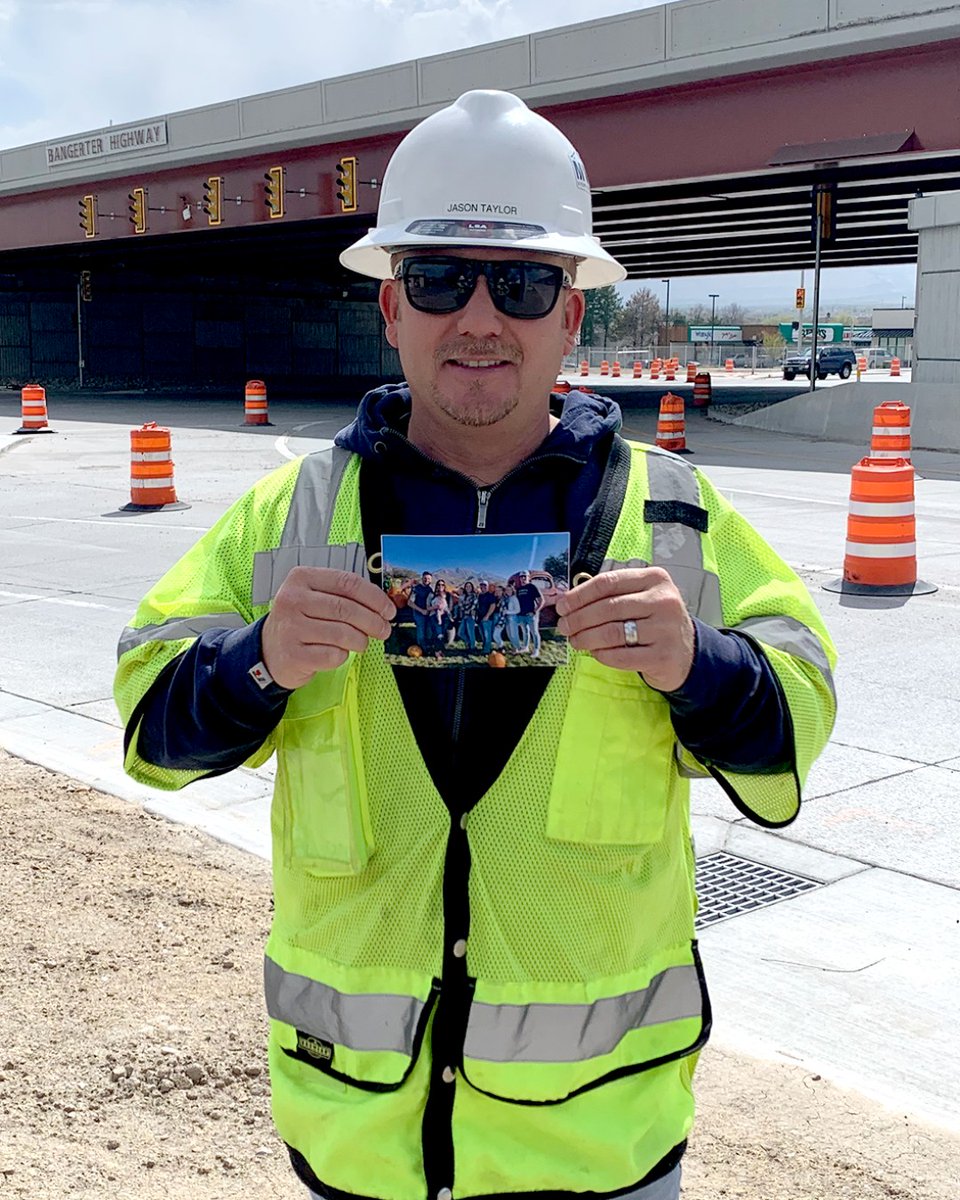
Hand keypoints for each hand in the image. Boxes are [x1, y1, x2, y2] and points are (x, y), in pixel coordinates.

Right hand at [261, 567, 395, 689]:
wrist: (270, 650)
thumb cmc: (300, 621)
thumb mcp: (314, 598)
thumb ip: (343, 596)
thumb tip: (382, 606)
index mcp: (301, 578)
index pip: (347, 582)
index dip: (374, 597)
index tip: (388, 609)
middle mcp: (292, 600)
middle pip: (346, 609)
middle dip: (373, 621)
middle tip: (384, 630)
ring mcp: (290, 627)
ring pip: (342, 633)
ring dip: (360, 641)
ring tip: (360, 643)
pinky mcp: (293, 654)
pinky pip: (333, 655)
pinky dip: (342, 656)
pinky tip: (337, 653)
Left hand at [555, 567, 694, 691]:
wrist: (686, 652)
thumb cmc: (655, 621)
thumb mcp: (642, 597)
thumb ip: (612, 595)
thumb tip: (569, 603)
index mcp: (655, 579)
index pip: (609, 582)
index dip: (580, 594)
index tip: (562, 605)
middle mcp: (663, 600)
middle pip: (608, 608)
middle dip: (578, 619)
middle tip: (564, 627)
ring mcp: (665, 629)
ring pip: (612, 633)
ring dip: (586, 638)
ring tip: (575, 641)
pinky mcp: (662, 656)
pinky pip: (620, 656)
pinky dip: (601, 655)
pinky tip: (595, 653)